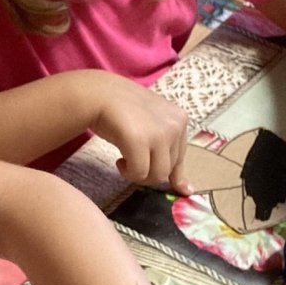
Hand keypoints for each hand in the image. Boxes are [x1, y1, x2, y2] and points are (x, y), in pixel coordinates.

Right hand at [87, 75, 190, 190]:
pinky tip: (119, 160)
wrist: (98, 94)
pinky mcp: (141, 140)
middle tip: (131, 161)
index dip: (173, 173)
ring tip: (125, 161)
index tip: (180, 188)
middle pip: (168, 169)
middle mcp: (175, 125)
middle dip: (149, 171)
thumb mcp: (152, 123)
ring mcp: (159, 133)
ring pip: (157, 175)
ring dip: (139, 174)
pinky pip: (139, 173)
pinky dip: (128, 172)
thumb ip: (168, 149)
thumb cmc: (122, 109)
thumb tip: (187, 190)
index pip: (180, 157)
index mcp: (180, 119)